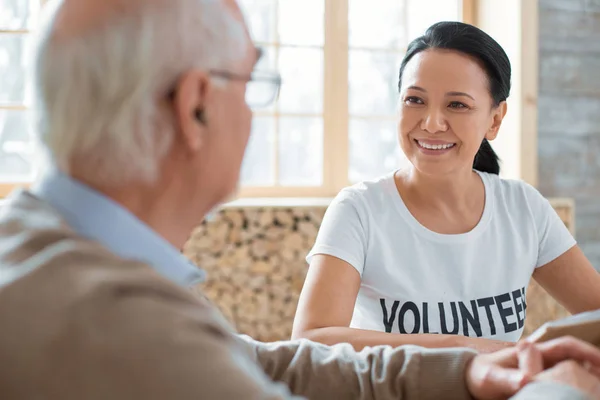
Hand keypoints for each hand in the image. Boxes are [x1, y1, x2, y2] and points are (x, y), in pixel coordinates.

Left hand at [466, 336, 599, 399]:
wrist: (470, 381)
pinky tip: (579, 394)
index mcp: (531, 351)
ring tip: (596, 390)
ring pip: (571, 371)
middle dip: (593, 366)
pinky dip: (572, 387)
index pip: (566, 345)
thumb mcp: (490, 378)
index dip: (587, 351)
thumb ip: (506, 378)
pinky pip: (560, 382)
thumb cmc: (479, 376)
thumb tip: (525, 380)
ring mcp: (540, 370)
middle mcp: (540, 359)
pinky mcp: (538, 382)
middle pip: (574, 359)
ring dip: (585, 377)